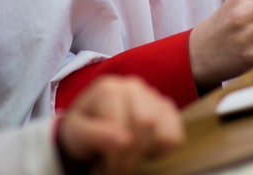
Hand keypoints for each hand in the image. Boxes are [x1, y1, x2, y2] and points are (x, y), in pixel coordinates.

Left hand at [57, 75, 183, 174]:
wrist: (89, 128)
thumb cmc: (81, 131)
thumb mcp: (77, 134)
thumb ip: (95, 135)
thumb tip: (124, 140)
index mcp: (109, 89)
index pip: (125, 125)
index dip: (118, 156)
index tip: (107, 170)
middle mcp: (133, 86)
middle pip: (147, 123)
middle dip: (133, 155)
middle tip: (119, 170)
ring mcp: (153, 96)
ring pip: (164, 130)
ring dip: (146, 153)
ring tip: (128, 158)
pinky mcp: (168, 110)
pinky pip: (176, 135)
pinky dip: (162, 149)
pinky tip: (142, 149)